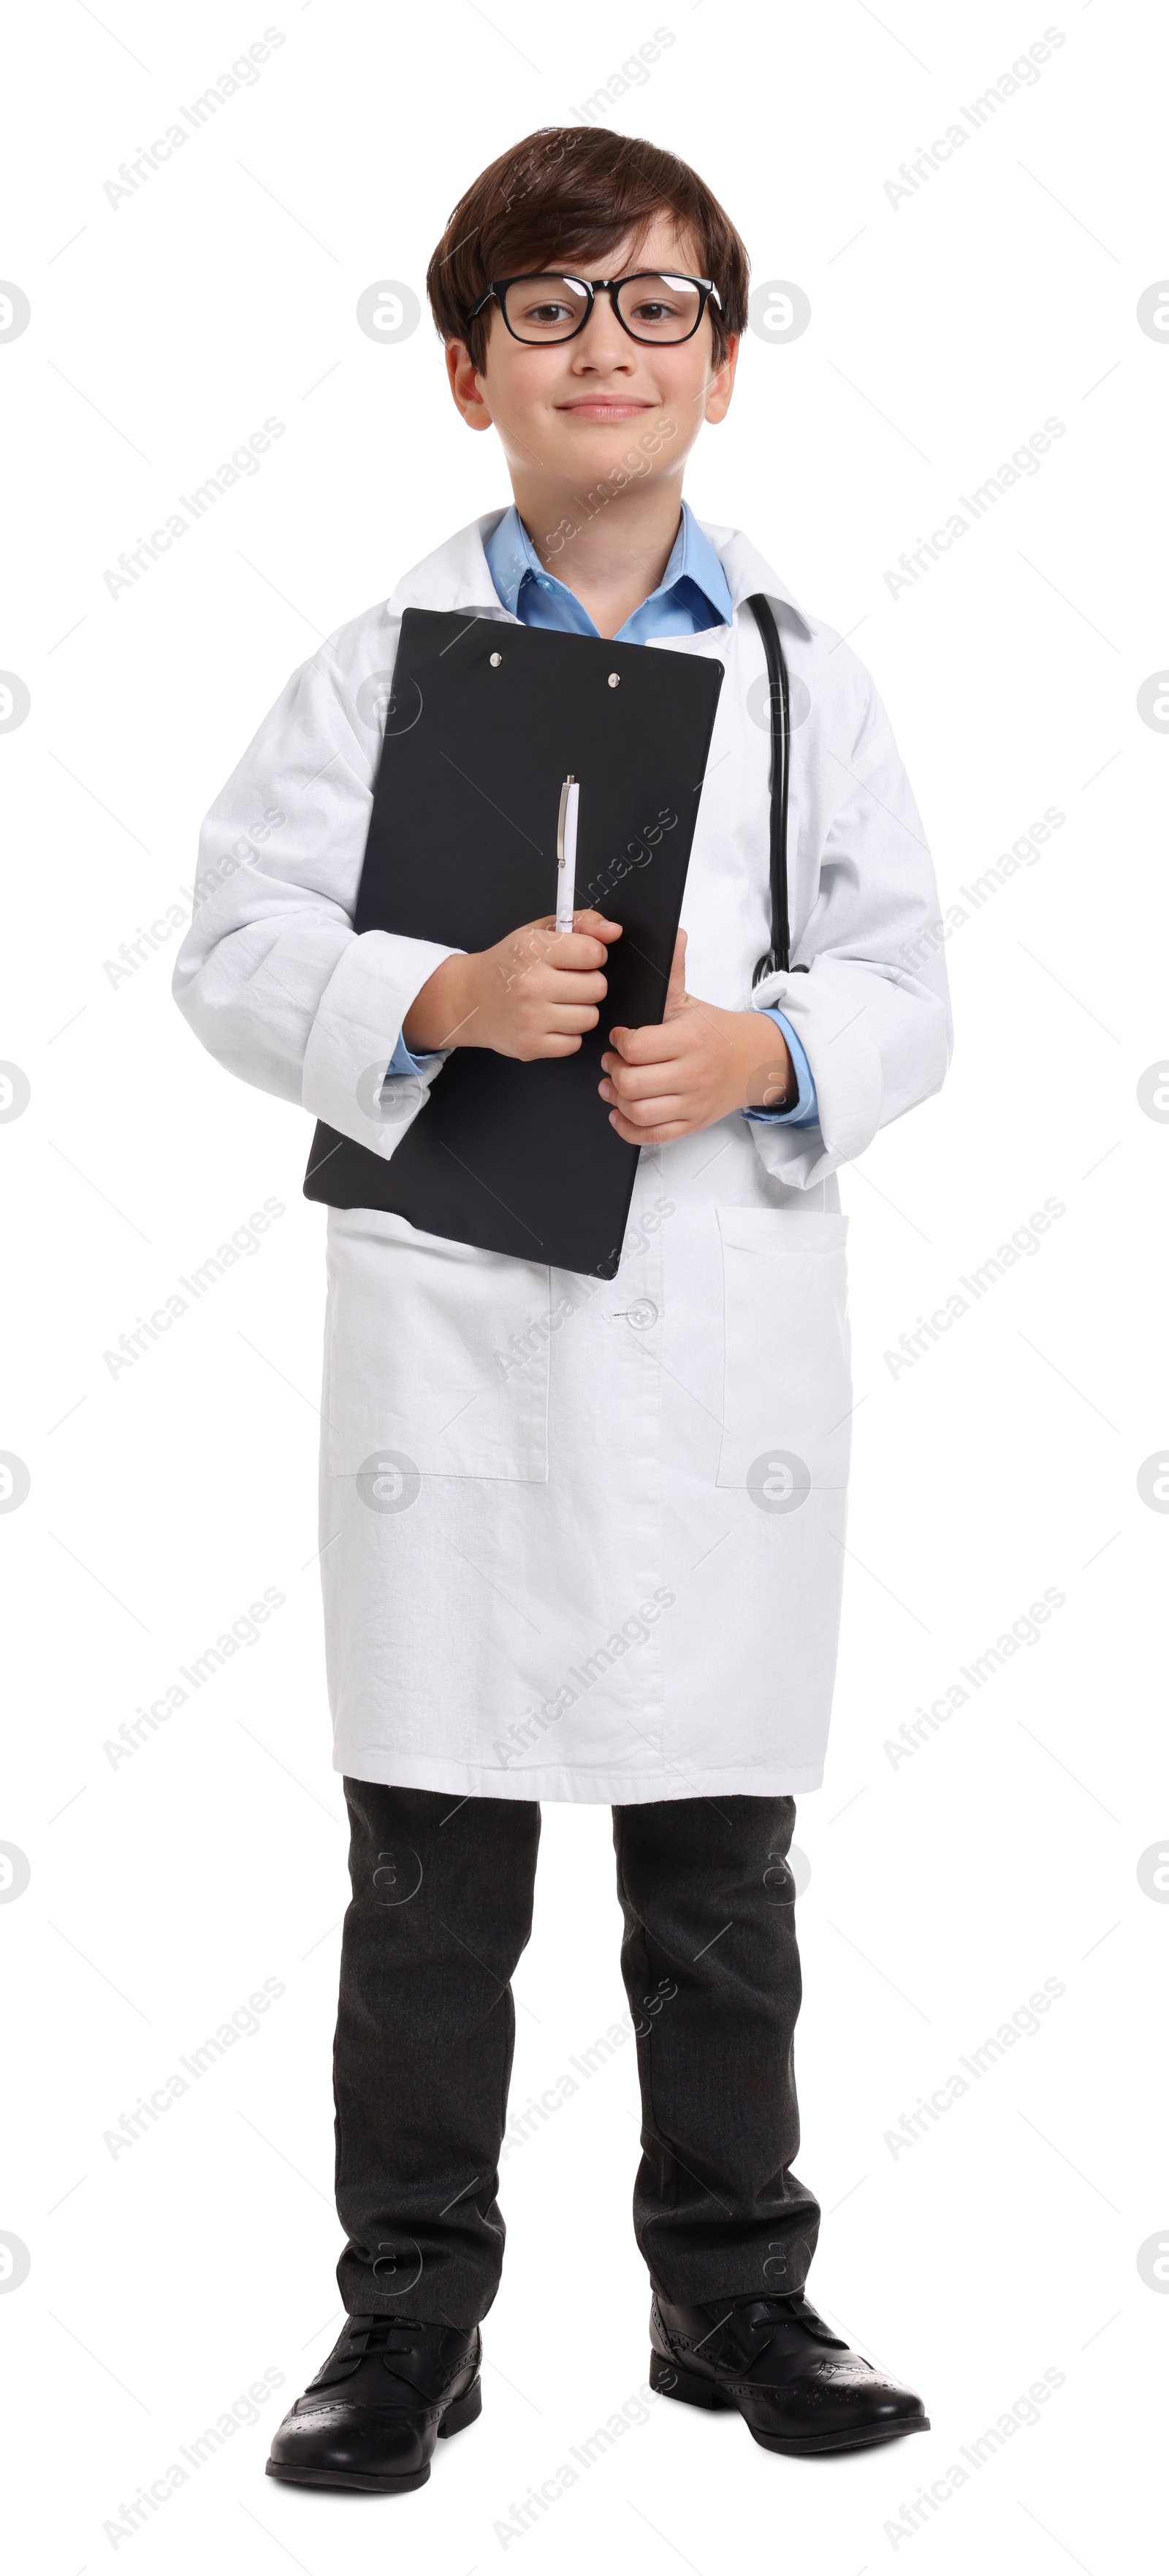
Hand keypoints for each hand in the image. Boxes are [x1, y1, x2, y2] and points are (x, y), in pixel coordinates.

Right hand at [402, 910, 621, 1059]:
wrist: (468, 998)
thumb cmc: (508, 964)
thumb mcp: (538, 933)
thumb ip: (580, 924)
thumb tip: (613, 931)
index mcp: (533, 950)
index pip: (594, 953)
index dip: (592, 956)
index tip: (577, 959)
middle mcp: (532, 984)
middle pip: (598, 987)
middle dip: (587, 984)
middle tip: (565, 983)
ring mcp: (531, 1018)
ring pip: (590, 1017)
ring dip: (579, 1011)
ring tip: (557, 1003)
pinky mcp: (531, 1046)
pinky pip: (574, 1043)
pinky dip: (566, 1035)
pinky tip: (548, 1022)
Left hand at [599, 930, 794, 1143]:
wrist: (756, 1061)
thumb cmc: (716, 1032)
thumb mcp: (691, 1001)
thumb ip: (674, 971)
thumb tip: (673, 934)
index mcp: (690, 1039)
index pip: (636, 1047)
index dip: (618, 1042)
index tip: (620, 1037)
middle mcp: (692, 1074)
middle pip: (631, 1083)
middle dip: (613, 1071)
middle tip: (614, 1062)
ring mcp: (692, 1102)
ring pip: (638, 1112)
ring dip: (617, 1100)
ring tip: (615, 1085)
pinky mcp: (691, 1124)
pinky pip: (651, 1136)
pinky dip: (629, 1128)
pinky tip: (621, 1113)